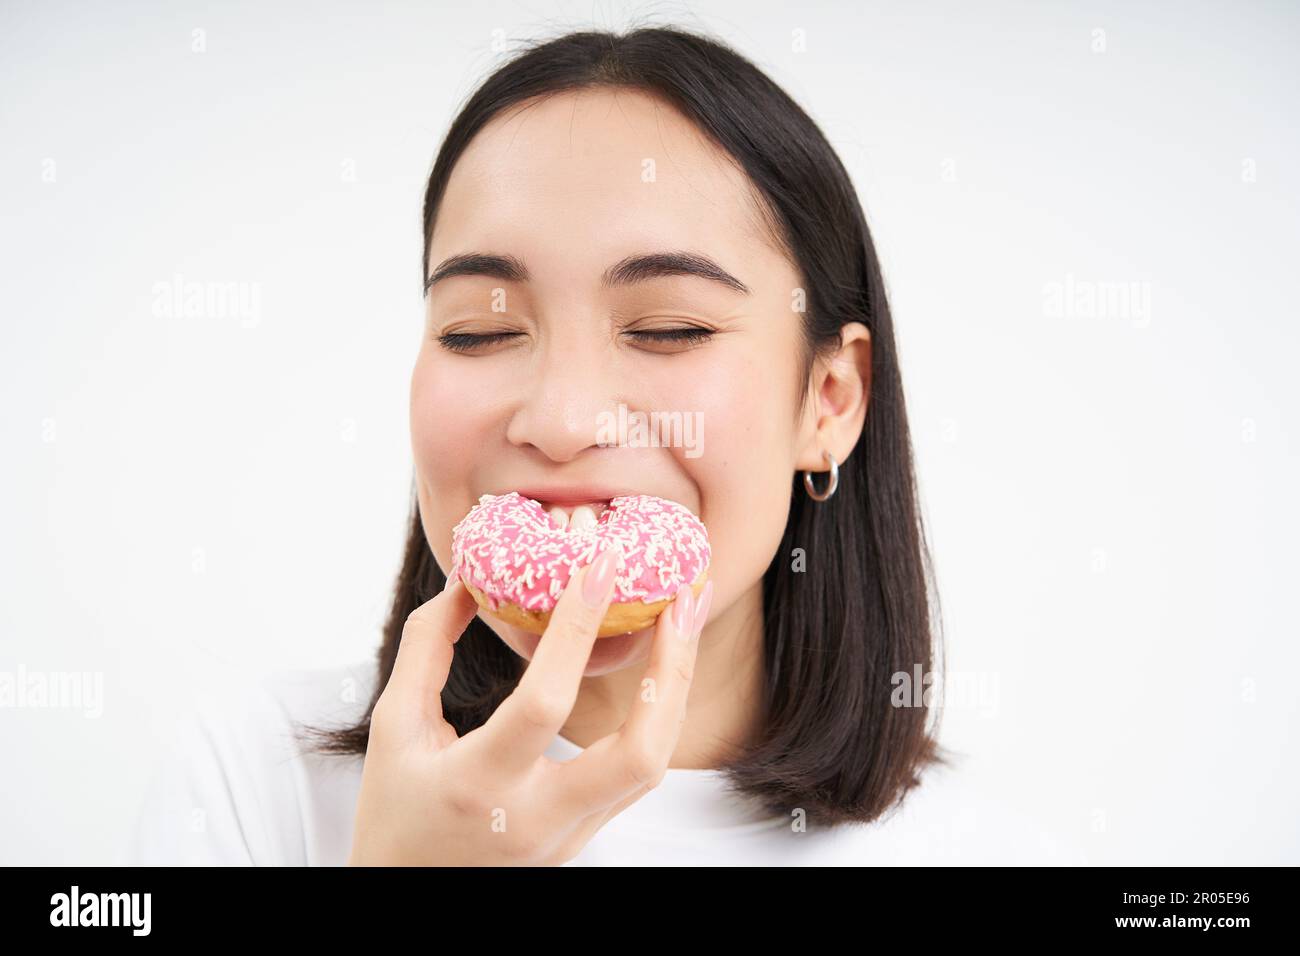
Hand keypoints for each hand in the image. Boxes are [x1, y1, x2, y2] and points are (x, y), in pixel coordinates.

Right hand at [347, 545, 713, 864]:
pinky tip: (661, 665)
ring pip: (652, 764)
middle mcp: (535, 818)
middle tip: (683, 600)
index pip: (544, 703)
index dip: (576, 629)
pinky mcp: (585, 835)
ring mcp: (569, 834)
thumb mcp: (392, 727)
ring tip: (684, 618)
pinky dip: (658, 713)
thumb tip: (465, 583)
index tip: (601, 565)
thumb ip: (426, 649)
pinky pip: (638, 771)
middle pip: (639, 753)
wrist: (406, 896)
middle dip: (671, 670)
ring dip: (675, 686)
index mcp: (477, 785)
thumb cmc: (394, 812)